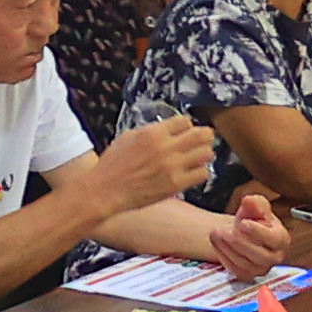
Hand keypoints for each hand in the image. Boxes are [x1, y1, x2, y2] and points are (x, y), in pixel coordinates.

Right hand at [95, 116, 217, 214]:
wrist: (105, 190)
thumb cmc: (113, 165)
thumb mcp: (128, 137)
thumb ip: (150, 132)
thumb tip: (166, 130)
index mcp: (153, 133)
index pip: (185, 121)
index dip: (187, 126)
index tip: (186, 131)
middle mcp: (165, 148)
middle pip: (201, 134)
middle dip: (205, 136)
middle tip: (203, 140)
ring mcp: (172, 167)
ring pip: (206, 153)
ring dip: (204, 154)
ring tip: (198, 157)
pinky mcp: (175, 184)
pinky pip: (202, 174)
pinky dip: (200, 172)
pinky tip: (192, 173)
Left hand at [207, 196, 288, 280]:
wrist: (242, 232)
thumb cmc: (253, 219)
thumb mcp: (256, 206)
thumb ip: (255, 203)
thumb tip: (249, 200)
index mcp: (281, 239)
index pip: (275, 239)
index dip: (258, 232)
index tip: (243, 223)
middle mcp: (274, 257)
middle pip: (261, 256)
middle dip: (240, 242)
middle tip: (225, 230)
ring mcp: (261, 268)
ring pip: (246, 264)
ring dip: (228, 248)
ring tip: (216, 232)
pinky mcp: (246, 275)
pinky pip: (235, 270)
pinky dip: (224, 256)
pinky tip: (217, 242)